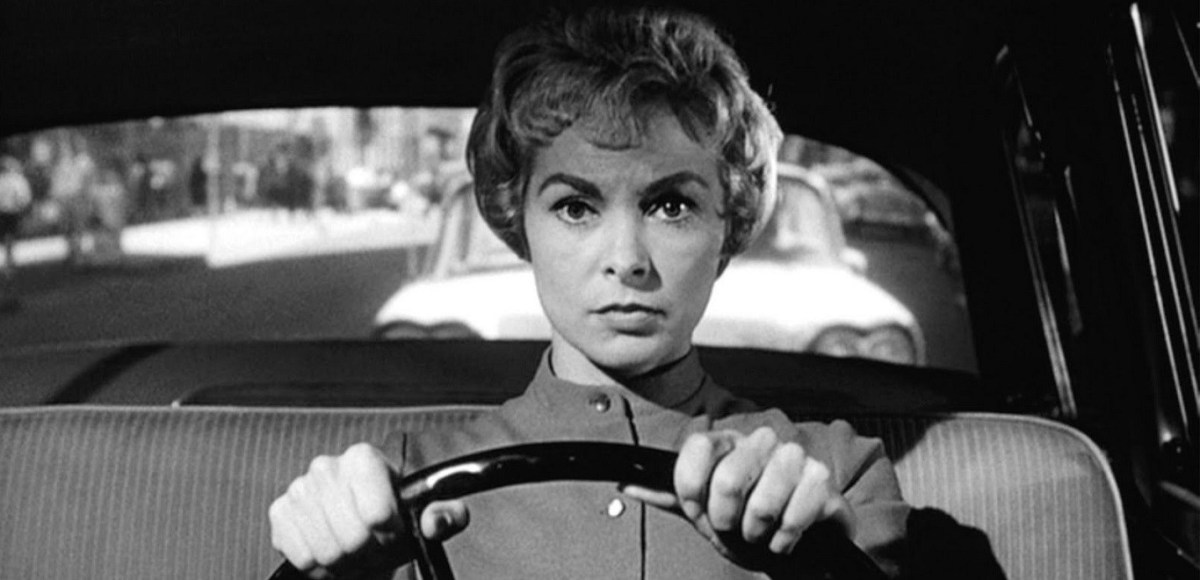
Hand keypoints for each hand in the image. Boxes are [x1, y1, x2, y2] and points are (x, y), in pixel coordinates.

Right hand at [268, 443, 468, 578]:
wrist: (361, 523)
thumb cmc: (396, 516)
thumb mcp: (428, 513)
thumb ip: (447, 514)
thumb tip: (436, 521)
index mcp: (363, 458)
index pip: (378, 515)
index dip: (392, 535)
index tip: (395, 533)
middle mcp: (326, 466)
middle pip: (353, 538)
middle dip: (368, 552)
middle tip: (374, 547)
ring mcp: (299, 489)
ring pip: (327, 551)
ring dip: (345, 562)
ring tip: (355, 551)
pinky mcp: (280, 513)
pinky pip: (301, 557)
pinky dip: (319, 566)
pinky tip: (331, 552)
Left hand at [623, 427, 854, 566]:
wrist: (794, 546)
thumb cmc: (747, 523)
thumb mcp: (702, 511)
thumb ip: (667, 495)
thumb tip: (625, 483)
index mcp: (727, 442)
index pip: (695, 449)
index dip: (692, 493)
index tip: (699, 512)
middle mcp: (760, 441)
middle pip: (727, 481)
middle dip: (726, 522)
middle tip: (735, 529)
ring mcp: (795, 457)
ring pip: (763, 502)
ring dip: (758, 533)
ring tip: (762, 533)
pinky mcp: (823, 482)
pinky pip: (797, 514)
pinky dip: (786, 539)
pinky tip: (786, 537)